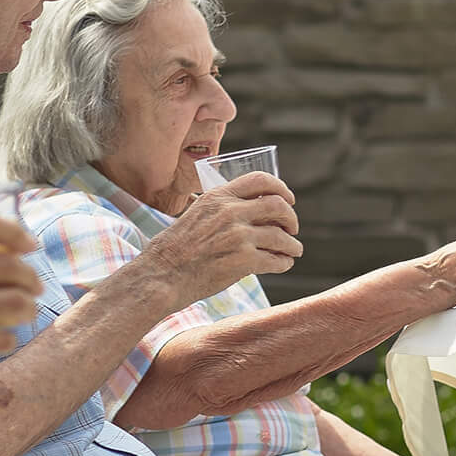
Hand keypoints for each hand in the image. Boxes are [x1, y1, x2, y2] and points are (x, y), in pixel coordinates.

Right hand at [0, 217, 43, 403]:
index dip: (15, 232)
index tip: (29, 245)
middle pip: (9, 264)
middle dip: (30, 276)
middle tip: (35, 286)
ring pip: (15, 301)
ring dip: (27, 308)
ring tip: (26, 313)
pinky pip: (1, 337)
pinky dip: (7, 340)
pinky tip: (1, 341)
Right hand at [145, 174, 302, 302]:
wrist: (162, 274)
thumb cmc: (174, 248)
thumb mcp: (196, 213)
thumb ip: (221, 209)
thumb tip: (248, 211)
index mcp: (218, 197)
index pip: (260, 180)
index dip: (281, 188)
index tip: (288, 199)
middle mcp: (230, 212)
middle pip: (278, 206)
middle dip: (291, 218)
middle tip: (292, 229)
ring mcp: (238, 236)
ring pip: (281, 237)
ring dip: (292, 245)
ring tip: (293, 251)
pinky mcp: (243, 261)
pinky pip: (276, 260)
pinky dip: (284, 262)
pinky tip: (283, 264)